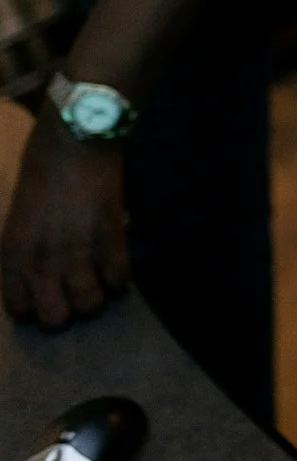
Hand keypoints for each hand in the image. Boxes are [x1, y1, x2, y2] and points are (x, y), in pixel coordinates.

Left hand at [2, 119, 130, 327]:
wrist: (76, 142)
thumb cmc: (41, 170)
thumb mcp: (20, 216)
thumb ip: (29, 247)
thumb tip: (45, 270)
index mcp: (14, 254)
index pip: (19, 309)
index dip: (34, 309)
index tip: (45, 298)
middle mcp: (42, 261)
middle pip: (55, 317)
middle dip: (65, 311)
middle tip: (72, 294)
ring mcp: (78, 254)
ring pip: (90, 305)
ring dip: (95, 296)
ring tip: (97, 281)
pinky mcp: (111, 242)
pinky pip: (119, 280)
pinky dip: (119, 279)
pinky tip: (115, 265)